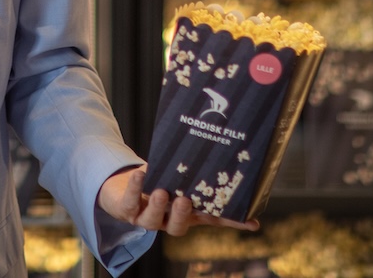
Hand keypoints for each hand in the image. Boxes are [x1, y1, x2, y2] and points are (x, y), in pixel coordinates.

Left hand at [97, 166, 258, 235]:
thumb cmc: (156, 180)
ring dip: (158, 206)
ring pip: (153, 220)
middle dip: (182, 215)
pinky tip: (140, 175)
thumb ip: (193, 169)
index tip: (251, 222)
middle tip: (186, 201)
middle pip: (178, 227)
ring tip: (162, 192)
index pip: (210, 219)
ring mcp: (146, 217)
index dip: (230, 222)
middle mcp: (167, 219)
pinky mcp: (127, 209)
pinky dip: (136, 188)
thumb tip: (218, 145)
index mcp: (185, 213)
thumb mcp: (176, 174)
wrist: (121, 187)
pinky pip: (131, 202)